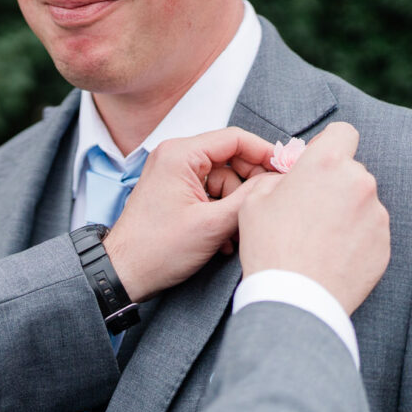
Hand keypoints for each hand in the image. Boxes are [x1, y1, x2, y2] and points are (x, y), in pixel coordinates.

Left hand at [105, 128, 276, 301]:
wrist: (124, 273)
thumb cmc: (158, 249)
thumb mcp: (213, 225)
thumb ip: (249, 198)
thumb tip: (276, 180)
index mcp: (180, 154)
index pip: (235, 138)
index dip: (265, 153)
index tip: (287, 170)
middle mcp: (175, 157)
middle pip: (231, 159)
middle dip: (248, 186)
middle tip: (264, 206)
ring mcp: (174, 175)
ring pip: (223, 180)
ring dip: (234, 206)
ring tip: (234, 234)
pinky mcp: (175, 193)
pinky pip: (210, 193)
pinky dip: (221, 212)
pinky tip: (223, 238)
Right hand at [235, 121, 389, 314]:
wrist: (295, 299)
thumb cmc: (270, 247)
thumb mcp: (255, 200)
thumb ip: (279, 178)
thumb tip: (292, 178)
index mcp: (327, 164)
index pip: (344, 132)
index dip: (329, 145)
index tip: (317, 163)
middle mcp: (359, 183)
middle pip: (351, 171)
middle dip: (334, 184)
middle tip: (309, 210)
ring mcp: (376, 215)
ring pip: (361, 202)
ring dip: (346, 212)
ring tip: (320, 239)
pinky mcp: (385, 244)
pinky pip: (370, 231)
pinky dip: (356, 239)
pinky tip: (332, 255)